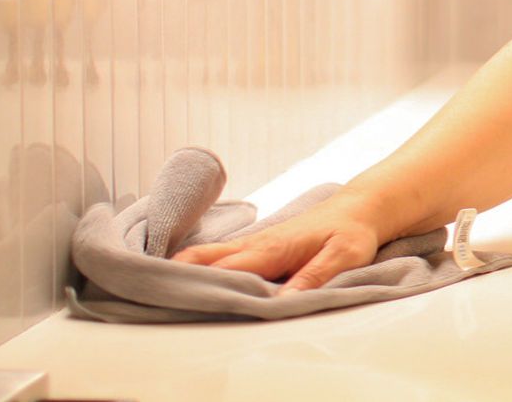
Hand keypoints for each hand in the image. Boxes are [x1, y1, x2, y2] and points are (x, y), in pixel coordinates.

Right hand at [170, 190, 385, 294]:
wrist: (360, 208)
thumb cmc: (352, 231)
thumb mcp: (342, 257)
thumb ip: (312, 279)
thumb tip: (281, 304)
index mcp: (270, 248)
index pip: (224, 269)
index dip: (198, 285)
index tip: (173, 301)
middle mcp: (255, 245)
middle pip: (201, 260)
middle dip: (174, 277)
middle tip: (151, 299)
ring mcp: (254, 246)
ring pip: (206, 257)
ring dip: (184, 273)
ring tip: (162, 296)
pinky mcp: (258, 250)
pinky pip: (220, 260)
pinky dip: (201, 270)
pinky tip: (191, 286)